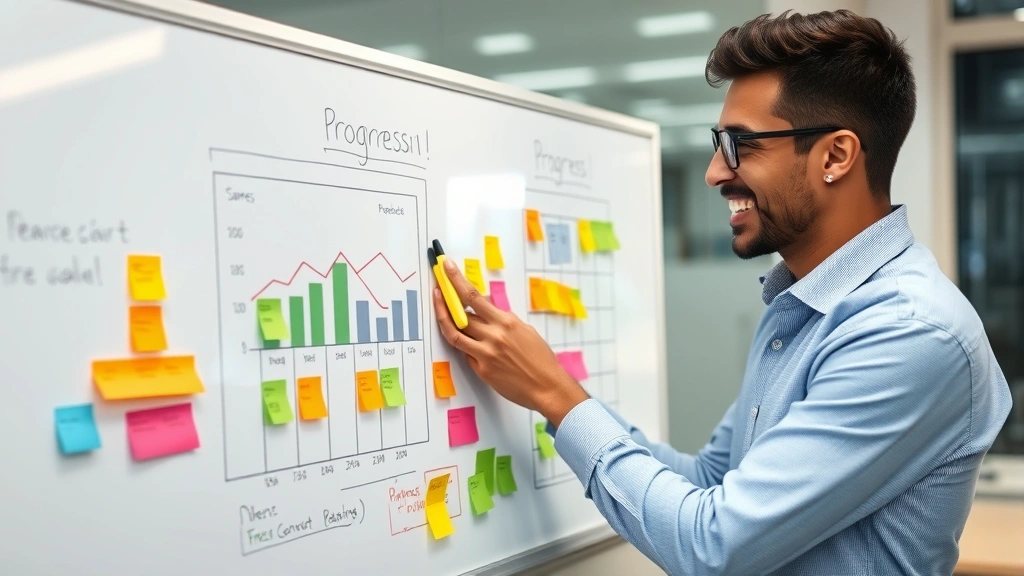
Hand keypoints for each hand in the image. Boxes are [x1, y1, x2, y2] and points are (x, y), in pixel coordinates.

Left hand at [431, 258, 588, 426]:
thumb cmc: (540, 358)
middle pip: (459, 314)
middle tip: (437, 291)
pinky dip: (465, 346)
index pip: (474, 297)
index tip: (447, 268)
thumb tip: (487, 313)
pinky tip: (467, 341)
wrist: (547, 387)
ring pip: (455, 334)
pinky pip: (466, 354)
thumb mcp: (525, 331)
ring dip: (444, 320)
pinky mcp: (482, 370)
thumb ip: (503, 321)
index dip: (456, 281)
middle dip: (445, 300)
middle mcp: (493, 336)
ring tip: (439, 310)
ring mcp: (485, 354)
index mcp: (506, 322)